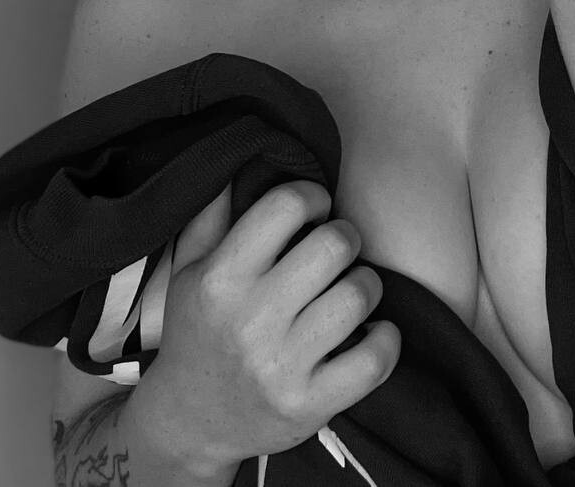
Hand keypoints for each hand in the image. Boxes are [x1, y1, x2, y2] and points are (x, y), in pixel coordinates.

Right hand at [126, 180, 400, 471]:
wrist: (190, 421)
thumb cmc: (198, 329)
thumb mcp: (188, 267)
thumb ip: (212, 210)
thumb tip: (244, 152)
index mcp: (220, 278)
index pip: (286, 206)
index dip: (312, 197)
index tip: (315, 210)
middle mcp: (250, 320)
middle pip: (334, 245)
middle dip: (345, 238)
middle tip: (337, 251)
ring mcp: (281, 366)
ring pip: (357, 295)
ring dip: (366, 286)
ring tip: (350, 290)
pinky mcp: (310, 405)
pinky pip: (374, 359)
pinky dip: (386, 339)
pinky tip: (371, 331)